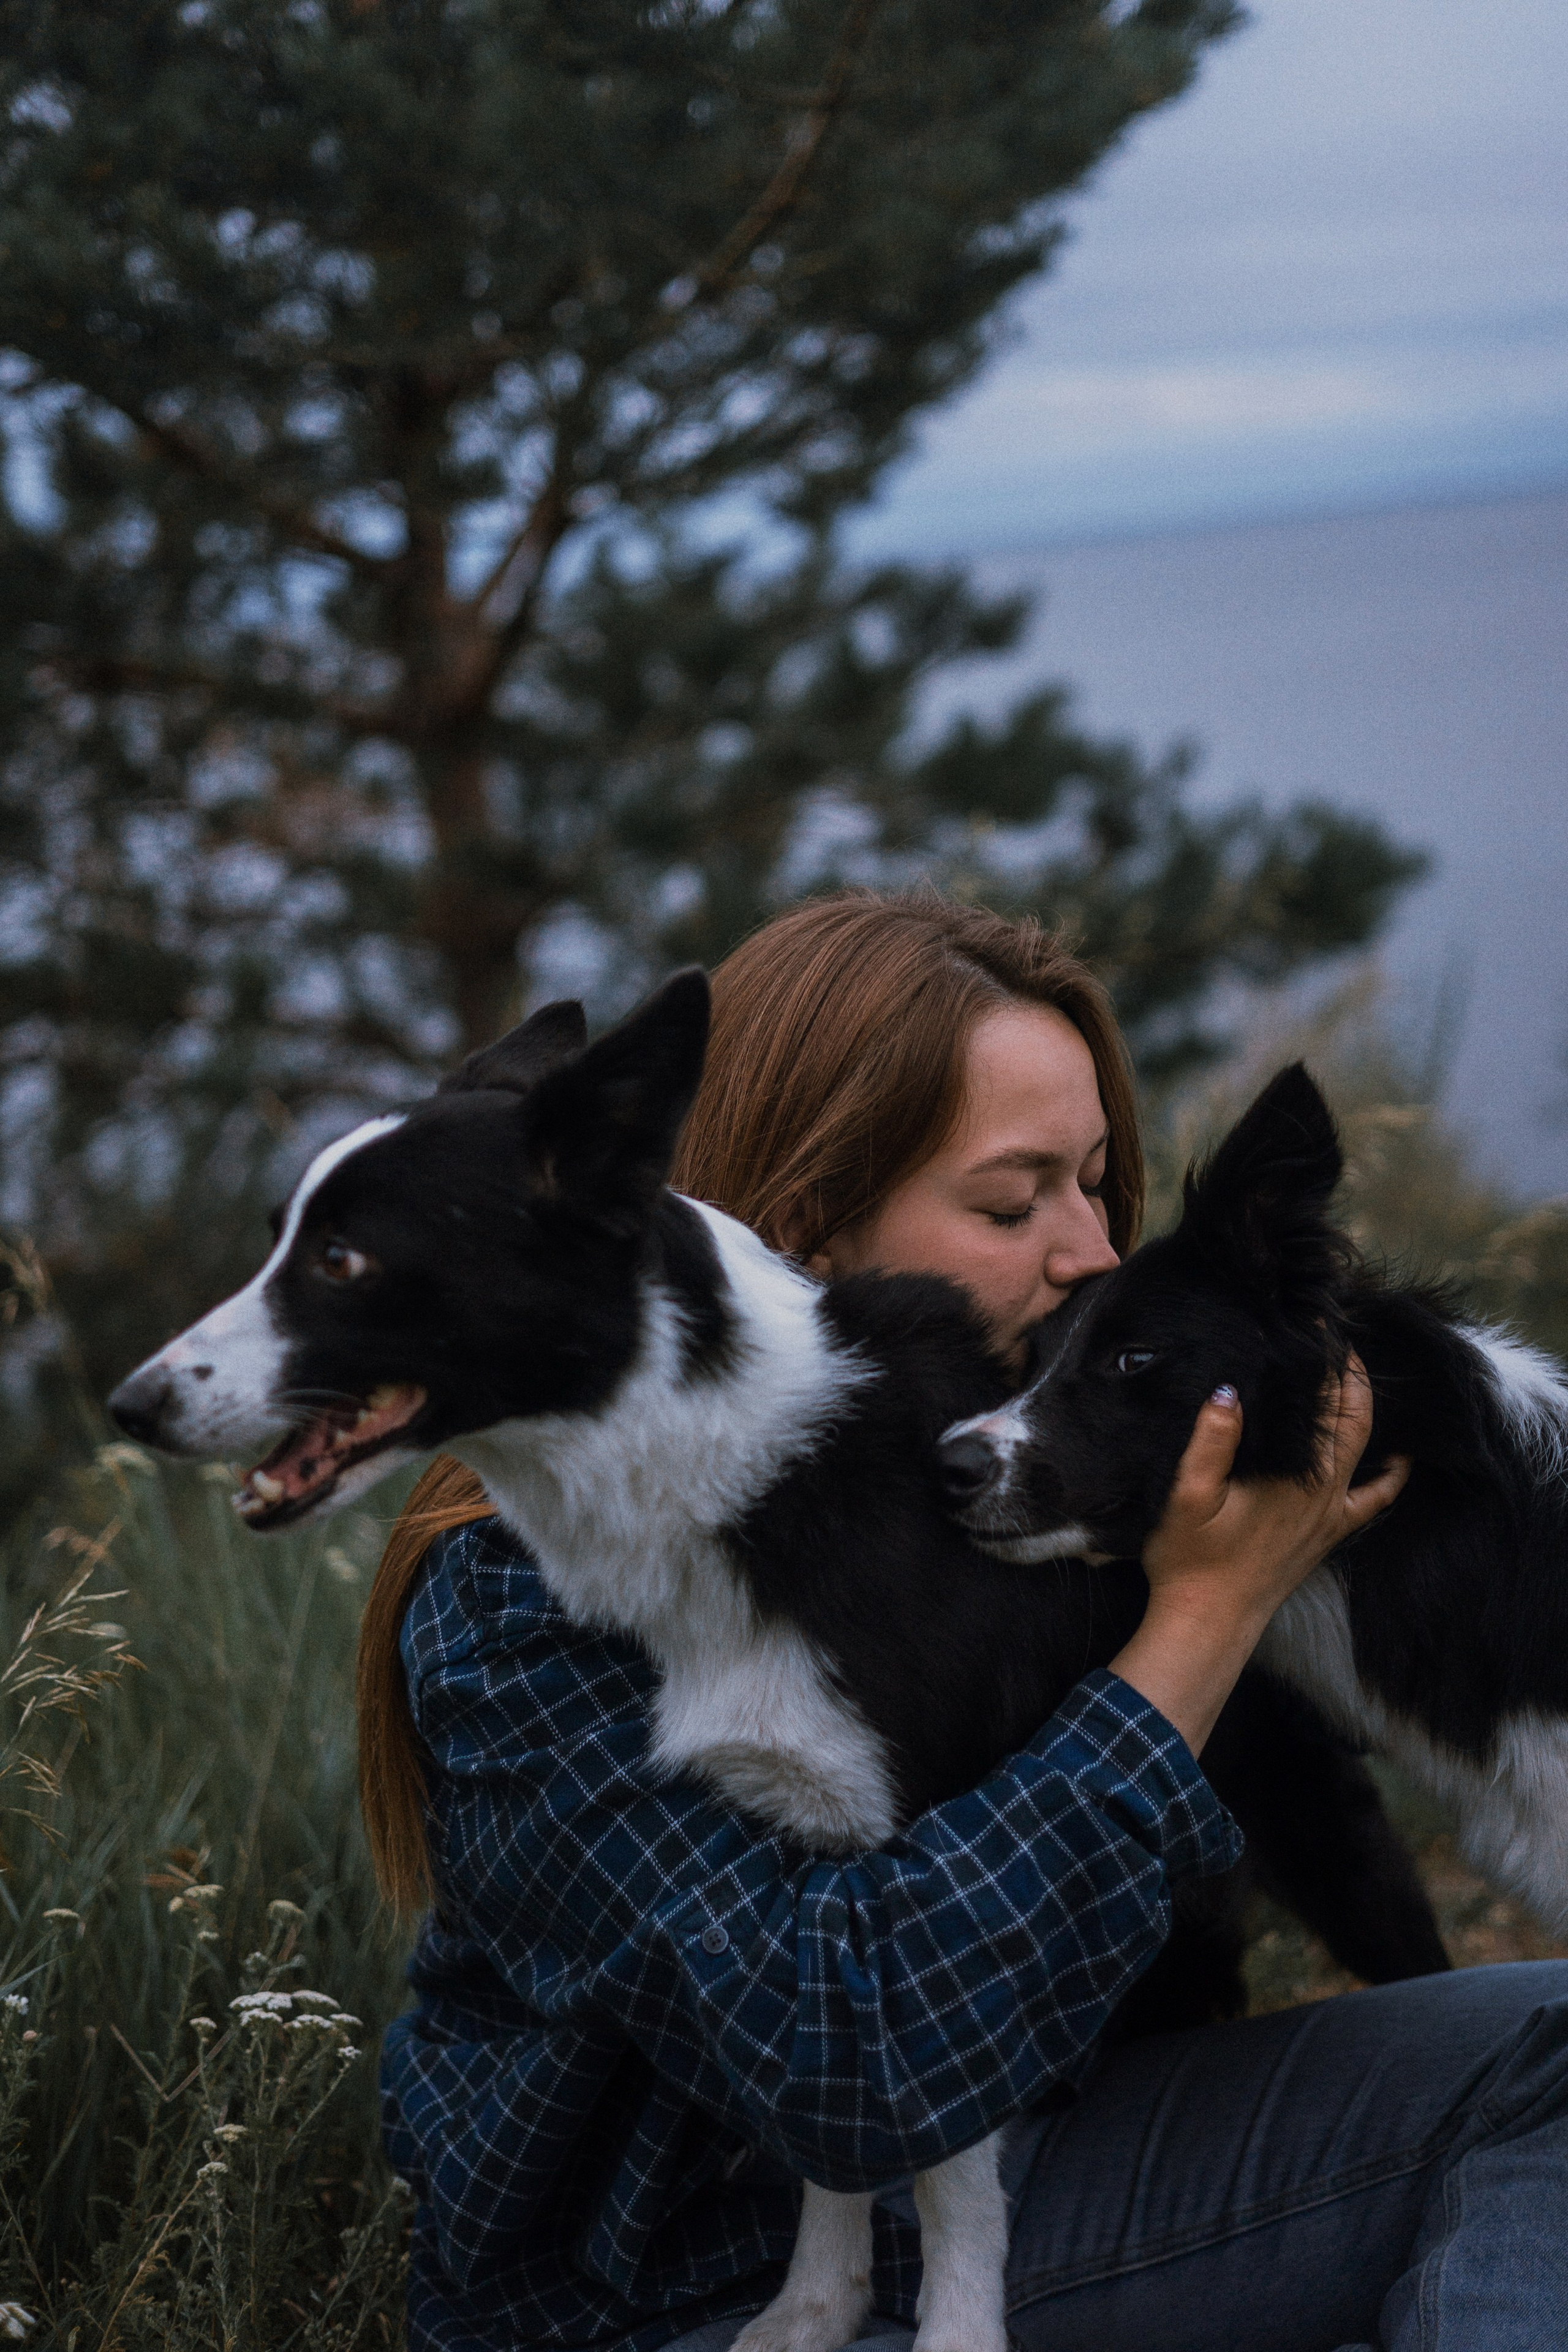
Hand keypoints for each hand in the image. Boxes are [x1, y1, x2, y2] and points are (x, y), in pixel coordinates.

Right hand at [1143, 1355, 1409, 1632]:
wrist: (1207, 1622)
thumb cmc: (1190, 1559)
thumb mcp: (1187, 1497)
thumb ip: (1210, 1443)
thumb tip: (1228, 1390)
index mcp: (1295, 1474)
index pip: (1320, 1399)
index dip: (1321, 1355)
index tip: (1312, 1320)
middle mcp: (1325, 1490)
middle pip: (1353, 1415)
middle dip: (1347, 1371)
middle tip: (1332, 1335)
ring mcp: (1331, 1513)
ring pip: (1366, 1446)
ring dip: (1363, 1406)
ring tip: (1352, 1374)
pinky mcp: (1329, 1535)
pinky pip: (1375, 1500)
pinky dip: (1393, 1476)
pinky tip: (1400, 1459)